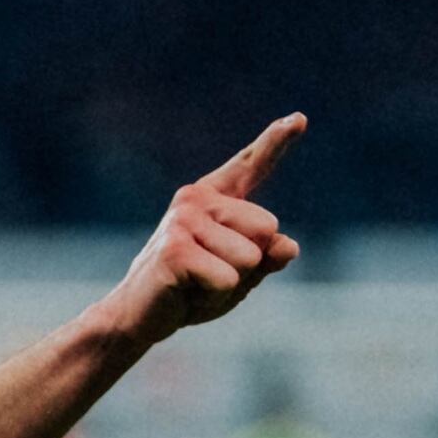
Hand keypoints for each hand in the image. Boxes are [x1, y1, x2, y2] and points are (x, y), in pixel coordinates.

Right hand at [103, 115, 307, 346]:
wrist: (138, 318)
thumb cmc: (189, 294)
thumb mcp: (240, 276)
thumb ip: (266, 258)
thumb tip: (288, 246)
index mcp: (214, 198)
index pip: (250, 166)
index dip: (275, 142)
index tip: (299, 119)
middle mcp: (196, 198)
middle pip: (266, 228)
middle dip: (248, 265)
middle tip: (206, 276)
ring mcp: (183, 219)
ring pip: (249, 257)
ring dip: (230, 285)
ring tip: (195, 285)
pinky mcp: (174, 248)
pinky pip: (227, 279)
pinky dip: (215, 297)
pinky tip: (186, 293)